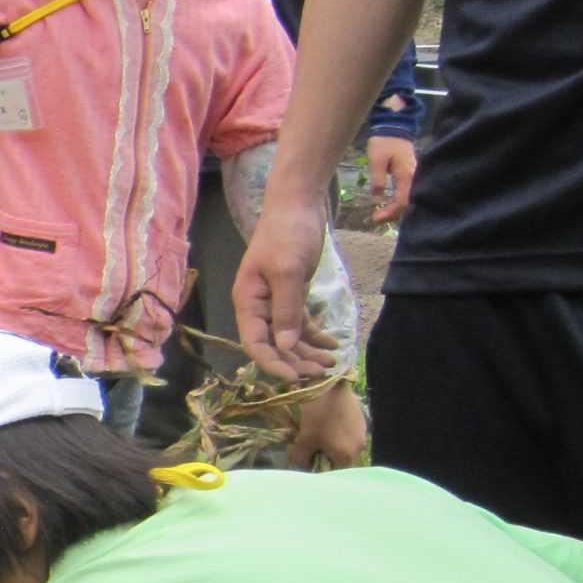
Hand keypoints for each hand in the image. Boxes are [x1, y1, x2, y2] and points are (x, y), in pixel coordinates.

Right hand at [233, 199, 334, 380]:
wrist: (298, 203)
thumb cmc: (287, 233)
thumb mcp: (288, 271)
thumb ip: (286, 310)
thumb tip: (284, 346)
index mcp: (248, 301)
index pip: (254, 343)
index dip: (272, 364)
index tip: (296, 379)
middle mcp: (258, 306)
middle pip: (273, 344)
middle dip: (296, 361)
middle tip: (323, 373)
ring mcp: (275, 300)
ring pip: (289, 336)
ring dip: (308, 352)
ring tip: (333, 363)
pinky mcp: (292, 293)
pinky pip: (301, 323)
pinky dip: (316, 335)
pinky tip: (334, 344)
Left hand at [288, 378, 367, 470]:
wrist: (331, 384)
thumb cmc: (317, 414)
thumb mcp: (305, 439)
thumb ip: (301, 459)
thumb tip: (298, 471)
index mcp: (348, 456)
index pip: (337, 474)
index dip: (322, 473)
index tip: (309, 467)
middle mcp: (360, 448)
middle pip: (342, 462)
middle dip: (325, 459)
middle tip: (310, 452)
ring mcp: (363, 434)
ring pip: (345, 449)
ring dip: (332, 448)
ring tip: (317, 438)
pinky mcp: (361, 422)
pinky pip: (349, 437)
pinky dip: (338, 437)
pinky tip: (326, 427)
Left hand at [366, 135, 415, 225]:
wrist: (395, 129)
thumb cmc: (384, 143)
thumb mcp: (376, 161)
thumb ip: (377, 181)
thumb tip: (376, 200)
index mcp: (406, 175)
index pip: (402, 201)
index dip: (390, 213)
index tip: (375, 218)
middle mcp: (414, 178)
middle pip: (408, 204)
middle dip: (393, 214)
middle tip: (376, 219)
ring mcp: (414, 176)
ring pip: (409, 199)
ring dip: (396, 210)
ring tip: (381, 215)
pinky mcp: (411, 175)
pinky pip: (408, 193)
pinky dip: (399, 202)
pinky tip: (390, 206)